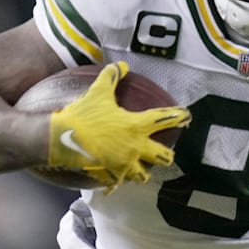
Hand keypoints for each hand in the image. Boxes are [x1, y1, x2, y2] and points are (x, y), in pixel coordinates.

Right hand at [47, 62, 190, 187]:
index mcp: (136, 126)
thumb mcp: (97, 93)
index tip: (187, 116)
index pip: (164, 119)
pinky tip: (115, 178)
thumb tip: (121, 65)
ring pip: (144, 175)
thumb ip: (111, 78)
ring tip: (139, 167)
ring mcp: (124, 164)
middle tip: (164, 153)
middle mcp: (135, 147)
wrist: (61, 140)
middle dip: (166, 155)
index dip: (179, 116)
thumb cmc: (82, 116)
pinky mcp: (111, 175)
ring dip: (143, 171)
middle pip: (163, 156)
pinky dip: (119, 180)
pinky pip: (120, 182)